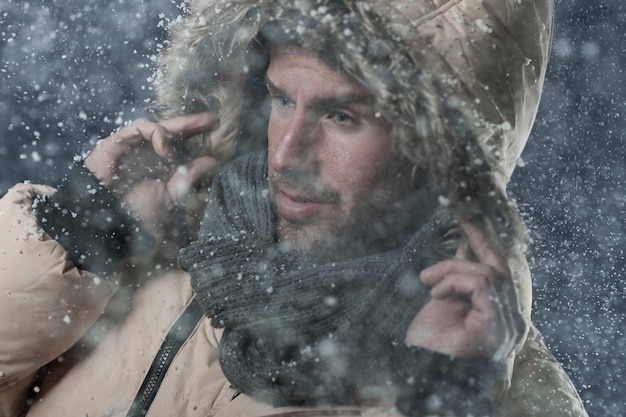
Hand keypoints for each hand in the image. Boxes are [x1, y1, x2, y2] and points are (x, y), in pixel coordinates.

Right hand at [84, 113, 218, 231]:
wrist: (106, 218)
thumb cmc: (135, 212)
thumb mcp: (170, 195)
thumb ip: (189, 176)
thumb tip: (213, 160)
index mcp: (160, 165)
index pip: (181, 144)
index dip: (196, 134)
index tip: (215, 127)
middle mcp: (148, 153)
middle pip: (172, 130)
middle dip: (190, 122)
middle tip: (210, 118)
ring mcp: (133, 146)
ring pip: (156, 126)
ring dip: (171, 130)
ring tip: (174, 148)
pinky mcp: (118, 141)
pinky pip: (138, 127)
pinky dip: (154, 132)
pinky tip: (162, 146)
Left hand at [405, 222, 525, 360]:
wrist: (422, 370)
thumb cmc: (433, 342)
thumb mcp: (447, 301)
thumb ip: (460, 279)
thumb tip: (465, 250)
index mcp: (501, 314)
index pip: (501, 271)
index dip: (486, 244)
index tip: (469, 220)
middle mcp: (512, 319)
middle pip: (496, 269)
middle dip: (473, 248)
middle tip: (446, 245)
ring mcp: (508, 323)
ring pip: (488, 273)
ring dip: (452, 271)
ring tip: (428, 283)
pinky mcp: (496, 323)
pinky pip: (482, 284)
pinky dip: (455, 282)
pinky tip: (436, 295)